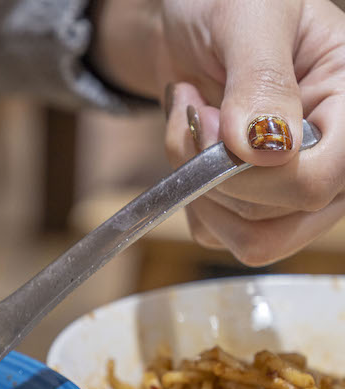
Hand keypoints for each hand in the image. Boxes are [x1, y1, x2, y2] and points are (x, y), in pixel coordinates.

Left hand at [91, 0, 344, 264]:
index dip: (251, 174)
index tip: (209, 121)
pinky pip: (215, 232)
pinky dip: (186, 193)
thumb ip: (262, 81)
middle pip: (279, 218)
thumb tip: (264, 150)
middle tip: (197, 114)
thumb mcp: (250, 18)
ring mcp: (297, 183)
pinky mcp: (254, 200)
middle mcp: (336, 154)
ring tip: (194, 122)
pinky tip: (191, 142)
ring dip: (197, 186)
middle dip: (214, 174)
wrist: (190, 16)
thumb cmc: (226, 2)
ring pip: (248, 237)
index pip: (317, 182)